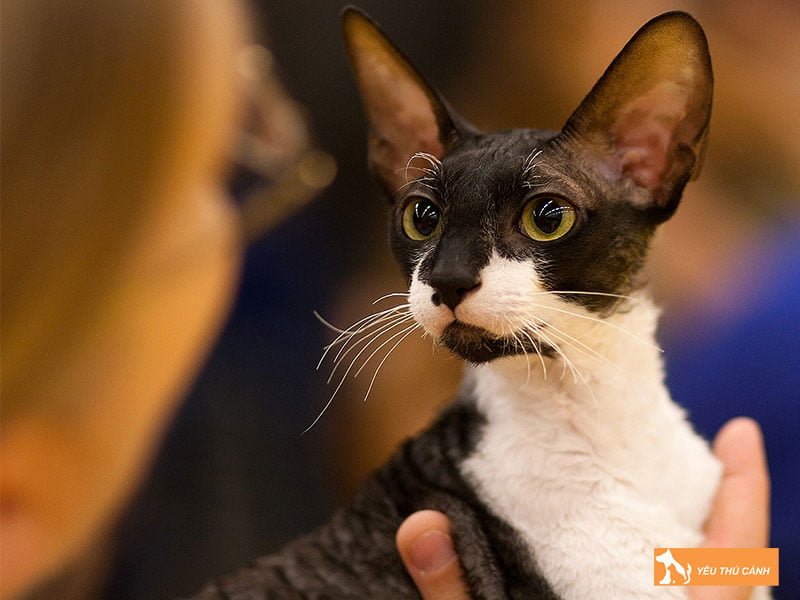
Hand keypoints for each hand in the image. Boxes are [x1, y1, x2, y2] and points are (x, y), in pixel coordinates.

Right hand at [395, 418, 769, 599]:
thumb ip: (456, 597)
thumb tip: (420, 523)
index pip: (729, 562)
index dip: (742, 493)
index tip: (741, 430)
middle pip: (740, 577)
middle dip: (733, 515)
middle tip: (713, 456)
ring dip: (714, 552)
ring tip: (686, 503)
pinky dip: (688, 585)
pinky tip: (649, 569)